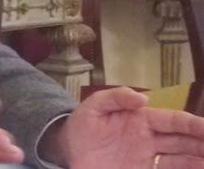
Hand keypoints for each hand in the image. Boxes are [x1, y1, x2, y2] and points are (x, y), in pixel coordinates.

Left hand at [55, 87, 203, 168]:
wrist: (67, 149)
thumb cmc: (81, 125)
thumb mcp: (93, 106)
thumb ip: (114, 97)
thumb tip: (143, 97)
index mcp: (141, 118)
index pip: (173, 120)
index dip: (194, 125)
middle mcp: (149, 138)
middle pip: (183, 141)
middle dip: (201, 144)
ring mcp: (146, 157)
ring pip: (180, 159)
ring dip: (197, 160)